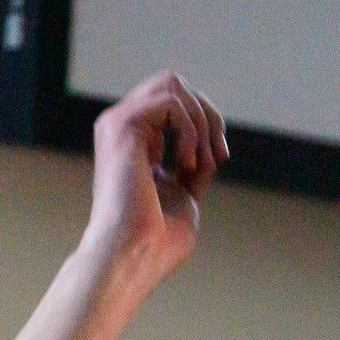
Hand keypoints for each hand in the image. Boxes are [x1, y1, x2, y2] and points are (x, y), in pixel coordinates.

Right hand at [80, 70, 229, 292]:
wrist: (136, 256)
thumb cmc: (158, 240)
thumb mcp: (185, 195)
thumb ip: (194, 169)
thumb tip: (212, 152)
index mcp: (137, 142)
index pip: (176, 104)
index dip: (207, 124)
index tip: (220, 159)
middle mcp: (123, 128)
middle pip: (174, 83)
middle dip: (208, 115)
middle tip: (217, 156)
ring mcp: (119, 124)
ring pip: (172, 84)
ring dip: (201, 122)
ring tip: (201, 162)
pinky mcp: (122, 127)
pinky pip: (170, 101)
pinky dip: (191, 131)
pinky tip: (187, 164)